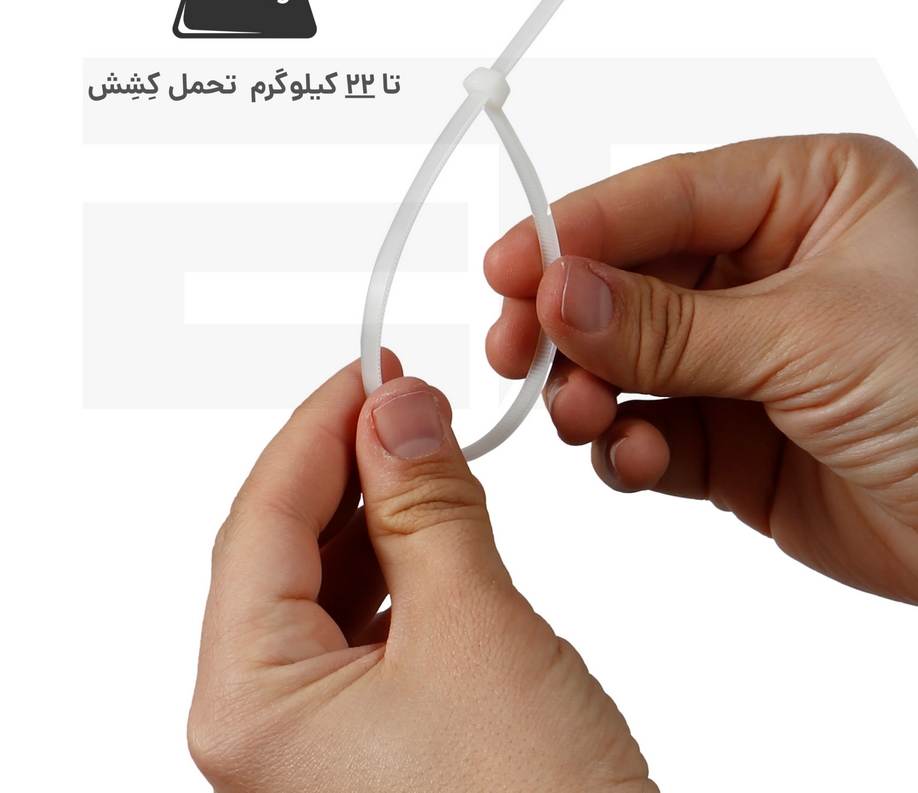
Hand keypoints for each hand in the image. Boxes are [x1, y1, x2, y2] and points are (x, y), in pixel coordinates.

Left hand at [189, 354, 655, 791]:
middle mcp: (266, 728)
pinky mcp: (376, 745)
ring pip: (326, 586)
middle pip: (281, 550)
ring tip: (430, 450)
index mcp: (249, 703)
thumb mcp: (474, 631)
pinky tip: (438, 528)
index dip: (318, 427)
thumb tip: (397, 408)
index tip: (375, 367)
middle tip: (409, 397)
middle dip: (346, 462)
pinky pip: (367, 627)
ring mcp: (319, 743)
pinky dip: (401, 563)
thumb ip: (425, 507)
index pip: (259, 520)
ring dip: (376, 509)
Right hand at [485, 135, 917, 614]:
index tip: (510, 268)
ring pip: (625, 360)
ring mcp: (743, 356)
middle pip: (626, 279)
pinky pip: (649, 431)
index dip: (577, 230)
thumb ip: (672, 325)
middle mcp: (763, 269)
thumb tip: (559, 294)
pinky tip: (638, 461)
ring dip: (592, 389)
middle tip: (519, 351)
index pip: (660, 198)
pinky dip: (627, 448)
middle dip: (569, 318)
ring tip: (586, 417)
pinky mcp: (734, 436)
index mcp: (799, 198)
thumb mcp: (812, 336)